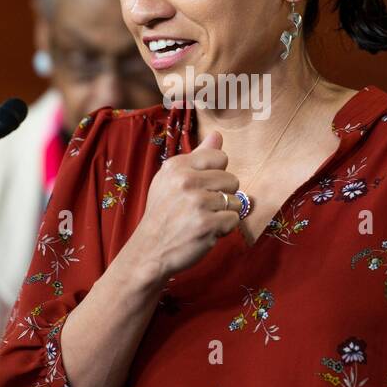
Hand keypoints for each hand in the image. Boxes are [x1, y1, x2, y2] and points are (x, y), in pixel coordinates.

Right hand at [127, 130, 240, 283]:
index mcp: (177, 166)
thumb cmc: (163, 214)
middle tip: (202, 207)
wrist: (149, 251)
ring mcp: (197, 203)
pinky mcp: (207, 224)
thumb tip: (218, 135)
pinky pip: (234, 220)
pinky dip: (224, 228)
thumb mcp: (171, 179)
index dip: (216, 174)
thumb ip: (198, 156)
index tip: (202, 187)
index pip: (220, 157)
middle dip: (223, 195)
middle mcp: (186, 181)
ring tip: (203, 219)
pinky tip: (206, 231)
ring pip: (236, 201)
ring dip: (224, 214)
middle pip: (232, 179)